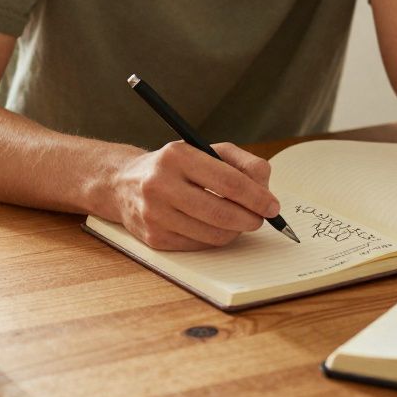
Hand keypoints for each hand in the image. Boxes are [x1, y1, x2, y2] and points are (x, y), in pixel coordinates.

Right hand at [102, 141, 279, 250]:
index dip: (256, 197)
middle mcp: (160, 184)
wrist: (123, 183)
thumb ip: (242, 163)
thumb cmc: (174, 166)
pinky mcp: (154, 238)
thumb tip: (265, 189)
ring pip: (212, 234)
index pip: (227, 181)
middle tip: (261, 218)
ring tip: (239, 221)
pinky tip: (214, 227)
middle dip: (250, 219)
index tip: (272, 206)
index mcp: (177, 156)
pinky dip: (215, 239)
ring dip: (235, 231)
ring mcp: (154, 214)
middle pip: (220, 213)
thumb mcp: (206, 150)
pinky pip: (199, 246)